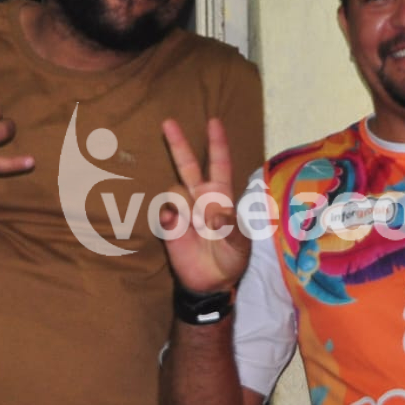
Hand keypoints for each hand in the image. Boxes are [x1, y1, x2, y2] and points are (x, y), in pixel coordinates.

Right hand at [158, 118, 248, 294]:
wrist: (211, 282)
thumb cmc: (231, 259)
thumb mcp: (240, 245)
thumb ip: (232, 228)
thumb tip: (216, 215)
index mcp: (221, 197)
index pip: (219, 164)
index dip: (217, 143)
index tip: (213, 121)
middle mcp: (200, 198)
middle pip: (188, 165)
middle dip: (178, 143)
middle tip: (168, 122)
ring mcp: (183, 210)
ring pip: (175, 190)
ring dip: (185, 205)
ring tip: (197, 227)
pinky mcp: (169, 226)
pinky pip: (165, 212)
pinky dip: (170, 217)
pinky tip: (176, 226)